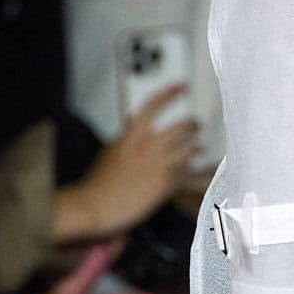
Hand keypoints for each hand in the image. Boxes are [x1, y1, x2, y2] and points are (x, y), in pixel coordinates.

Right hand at [56, 87, 201, 238]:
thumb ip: (125, 134)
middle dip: (193, 126)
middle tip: (196, 126)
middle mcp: (147, 146)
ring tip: (197, 149)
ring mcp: (158, 164)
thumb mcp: (110, 149)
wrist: (95, 206)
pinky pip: (188, 173)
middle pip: (182, 126)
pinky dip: (194, 174)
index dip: (171, 93)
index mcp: (131, 135)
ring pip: (191, 149)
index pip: (154, 105)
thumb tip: (131, 120)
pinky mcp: (166, 184)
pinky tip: (198, 175)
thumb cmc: (99, 182)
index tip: (182, 87)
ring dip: (196, 149)